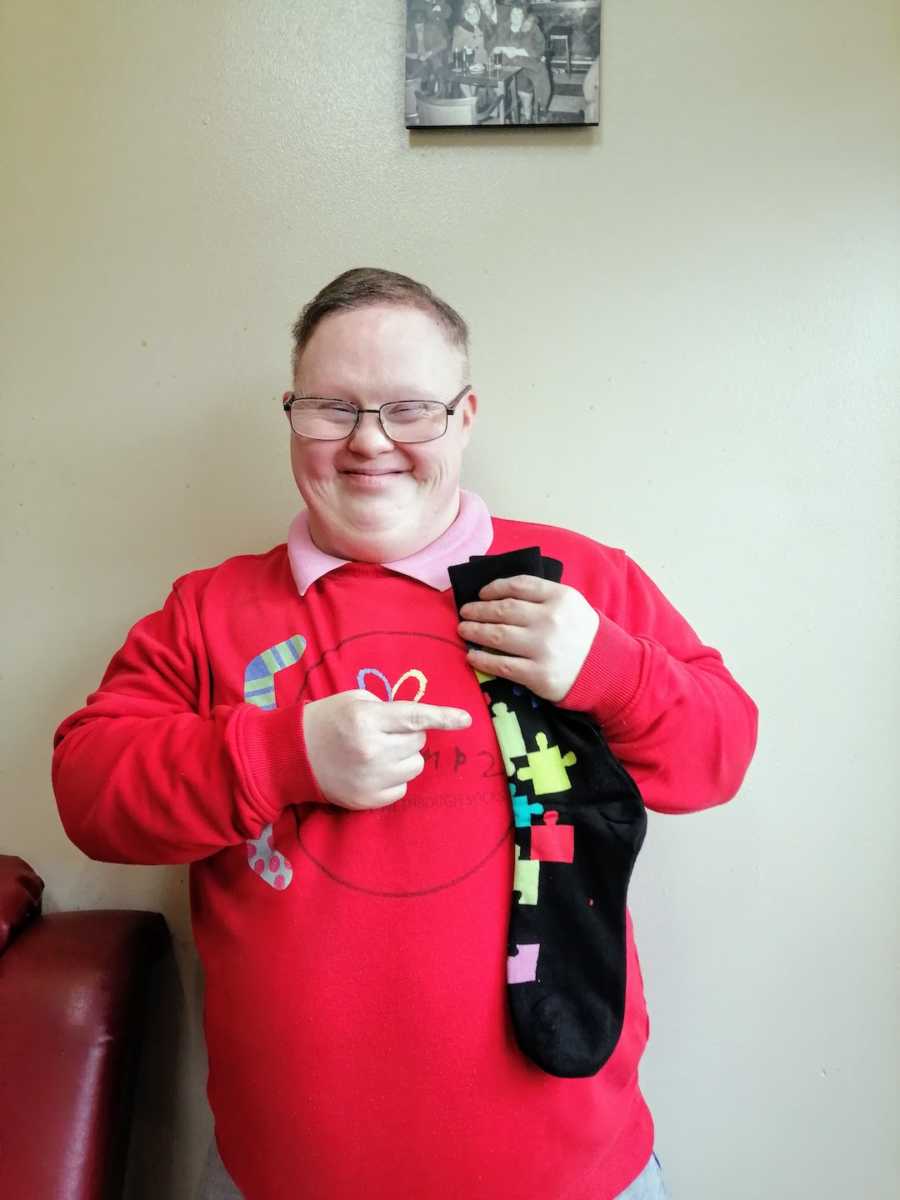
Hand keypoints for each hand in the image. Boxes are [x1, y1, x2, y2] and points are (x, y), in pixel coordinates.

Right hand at [302, 690, 471, 810]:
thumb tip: (420, 722)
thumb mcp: (354, 700)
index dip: (444, 717)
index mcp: (367, 720)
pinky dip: (393, 779)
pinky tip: (371, 771)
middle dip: (408, 735)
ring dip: (403, 757)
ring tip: (376, 753)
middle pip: (418, 742)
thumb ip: (388, 708)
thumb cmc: (325, 720)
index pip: (415, 717)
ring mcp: (371, 779)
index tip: (467, 720)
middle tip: (384, 733)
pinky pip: (403, 788)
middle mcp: (372, 751)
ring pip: (415, 766)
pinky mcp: (368, 800)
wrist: (291, 756)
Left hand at [458, 577, 599, 701]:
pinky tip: (472, 656)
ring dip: (475, 632)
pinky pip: (501, 665)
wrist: (605, 670)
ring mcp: (543, 648)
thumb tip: (501, 593)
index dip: (494, 587)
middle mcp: (550, 620)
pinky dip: (482, 659)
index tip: (481, 593)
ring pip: (498, 636)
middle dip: (479, 610)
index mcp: (559, 597)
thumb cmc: (582, 634)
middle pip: (504, 610)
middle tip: (465, 612)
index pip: (518, 586)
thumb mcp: (570, 604)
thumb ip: (542, 596)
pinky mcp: (538, 675)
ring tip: (463, 630)